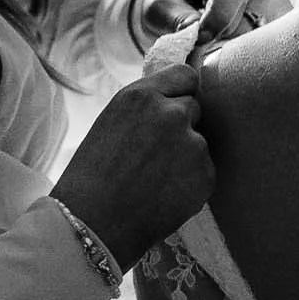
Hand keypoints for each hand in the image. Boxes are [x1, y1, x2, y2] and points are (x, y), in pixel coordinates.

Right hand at [50, 63, 214, 272]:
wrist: (92, 223)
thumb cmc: (93, 176)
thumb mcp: (113, 121)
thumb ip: (147, 107)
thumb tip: (178, 100)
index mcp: (142, 96)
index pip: (185, 76)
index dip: (181, 93)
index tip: (175, 106)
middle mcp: (172, 113)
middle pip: (193, 109)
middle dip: (181, 127)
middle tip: (154, 155)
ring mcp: (192, 143)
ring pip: (199, 142)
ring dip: (186, 156)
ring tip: (153, 180)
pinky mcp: (206, 173)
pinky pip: (204, 171)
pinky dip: (190, 182)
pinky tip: (163, 195)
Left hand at [163, 0, 268, 46]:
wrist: (180, 0)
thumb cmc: (169, 0)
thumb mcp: (161, 7)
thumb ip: (179, 19)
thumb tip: (200, 35)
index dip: (218, 16)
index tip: (200, 37)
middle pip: (244, 10)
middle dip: (220, 32)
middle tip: (198, 40)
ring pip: (254, 26)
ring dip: (230, 39)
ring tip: (209, 35)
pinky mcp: (267, 10)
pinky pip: (259, 34)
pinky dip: (239, 43)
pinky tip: (221, 37)